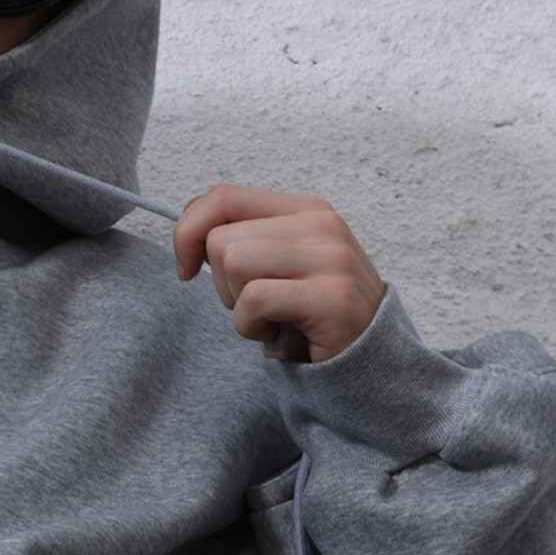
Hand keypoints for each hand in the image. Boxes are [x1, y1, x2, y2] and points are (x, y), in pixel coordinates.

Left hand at [172, 185, 384, 364]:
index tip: (186, 266)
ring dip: (236, 306)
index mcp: (305, 209)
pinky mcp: (332, 296)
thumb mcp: (278, 264)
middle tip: (255, 305)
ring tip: (269, 318)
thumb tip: (187, 221)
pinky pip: (254, 300)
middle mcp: (320, 224)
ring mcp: (330, 258)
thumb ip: (243, 236)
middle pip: (220, 238)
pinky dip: (251, 327)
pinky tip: (277, 335)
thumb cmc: (312, 314)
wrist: (369, 358)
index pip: (224, 196)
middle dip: (220, 282)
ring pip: (234, 263)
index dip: (188, 230)